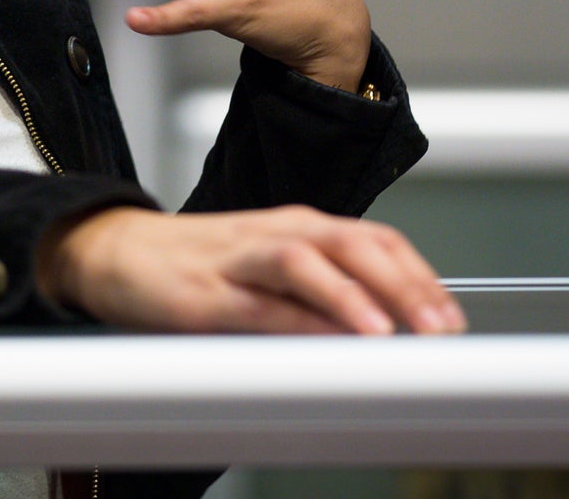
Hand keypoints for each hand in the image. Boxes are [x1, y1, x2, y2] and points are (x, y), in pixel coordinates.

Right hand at [37, 204, 464, 334]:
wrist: (115, 251)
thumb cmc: (200, 267)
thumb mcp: (272, 277)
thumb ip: (322, 299)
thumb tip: (386, 335)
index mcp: (302, 228)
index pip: (377, 241)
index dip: (419, 277)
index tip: (452, 317)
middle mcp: (279, 234)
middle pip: (355, 244)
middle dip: (405, 287)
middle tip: (442, 329)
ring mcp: (241, 260)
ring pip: (308, 262)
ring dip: (352, 296)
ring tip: (386, 333)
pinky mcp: (204, 293)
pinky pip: (257, 304)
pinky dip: (293, 321)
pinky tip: (320, 341)